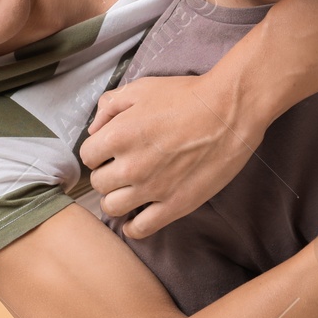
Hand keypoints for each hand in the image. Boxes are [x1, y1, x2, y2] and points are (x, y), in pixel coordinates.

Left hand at [80, 73, 261, 238]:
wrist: (229, 111)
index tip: (111, 151)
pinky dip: (133, 226)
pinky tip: (137, 216)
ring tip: (130, 190)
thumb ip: (110, 106)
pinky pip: (140, 229)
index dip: (98, 153)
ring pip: (112, 207)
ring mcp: (152, 189)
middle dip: (107, 174)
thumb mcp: (142, 88)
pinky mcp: (174, 205)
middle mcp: (130, 166)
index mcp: (118, 135)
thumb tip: (94, 130)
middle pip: (98, 183)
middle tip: (123, 168)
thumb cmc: (187, 96)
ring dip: (117, 199)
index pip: (87, 156)